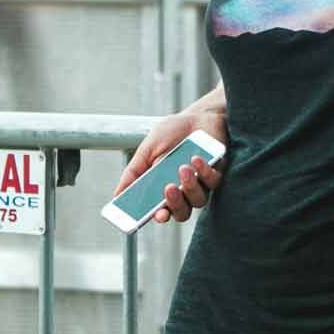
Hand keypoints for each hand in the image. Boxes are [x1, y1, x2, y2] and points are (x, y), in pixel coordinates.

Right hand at [111, 105, 228, 225]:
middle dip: (174, 203)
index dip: (159, 216)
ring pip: (198, 200)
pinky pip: (213, 181)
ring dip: (189, 186)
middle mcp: (184, 192)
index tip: (156, 214)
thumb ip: (133, 172)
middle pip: (181, 212)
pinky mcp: (217, 173)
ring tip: (183, 168)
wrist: (196, 116)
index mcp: (164, 191)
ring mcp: (202, 185)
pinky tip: (196, 158)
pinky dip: (204, 171)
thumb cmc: (171, 134)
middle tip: (168, 188)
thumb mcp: (147, 150)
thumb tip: (116, 196)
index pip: (161, 212)